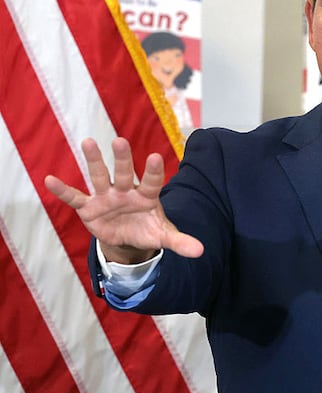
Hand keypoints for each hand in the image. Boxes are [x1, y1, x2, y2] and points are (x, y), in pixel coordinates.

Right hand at [44, 137, 203, 262]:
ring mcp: (106, 197)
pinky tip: (49, 179)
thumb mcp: (164, 236)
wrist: (127, 238)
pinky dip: (63, 191)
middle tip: (120, 140)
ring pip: (99, 177)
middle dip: (122, 159)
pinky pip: (75, 198)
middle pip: (124, 173)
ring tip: (88, 142)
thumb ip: (180, 241)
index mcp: (146, 196)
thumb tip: (201, 252)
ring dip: (93, 162)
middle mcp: (125, 191)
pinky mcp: (88, 208)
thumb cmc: (147, 229)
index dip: (152, 171)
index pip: (151, 182)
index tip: (155, 157)